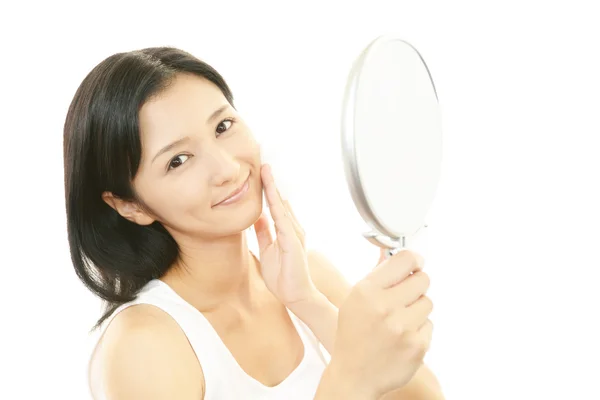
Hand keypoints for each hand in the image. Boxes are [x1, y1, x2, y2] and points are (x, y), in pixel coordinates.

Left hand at [253, 164, 316, 305]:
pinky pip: (283, 219)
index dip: (268, 189)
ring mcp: (294, 233)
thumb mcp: (267, 250)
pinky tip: (271, 193)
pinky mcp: (293, 241)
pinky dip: (277, 204)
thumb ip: (263, 233)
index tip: (260, 173)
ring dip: (273, 188)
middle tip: (262, 162)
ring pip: (281, 205)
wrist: (295, 295)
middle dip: (271, 182)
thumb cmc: (283, 276)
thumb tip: (257, 217)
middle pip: (279, 200)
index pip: (275, 205)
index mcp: (286, 230)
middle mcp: (292, 228)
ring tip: (266, 170)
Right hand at [328, 250, 432, 398]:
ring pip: (427, 303)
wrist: (354, 376)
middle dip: (416, 285)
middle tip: (405, 296)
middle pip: (422, 279)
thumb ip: (378, 276)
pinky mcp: (417, 345)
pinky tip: (402, 338)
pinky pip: (429, 325)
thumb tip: (395, 254)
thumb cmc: (354, 335)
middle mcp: (384, 307)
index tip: (416, 264)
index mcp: (366, 291)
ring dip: (417, 309)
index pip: (405, 259)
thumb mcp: (355, 300)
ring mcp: (402, 327)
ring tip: (399, 321)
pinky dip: (419, 330)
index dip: (414, 260)